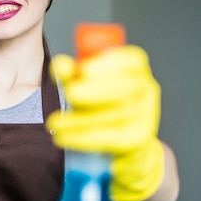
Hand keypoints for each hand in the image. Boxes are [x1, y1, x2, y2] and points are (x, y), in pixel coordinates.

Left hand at [47, 45, 164, 200]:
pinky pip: (109, 138)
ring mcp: (145, 114)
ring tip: (54, 123)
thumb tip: (60, 64)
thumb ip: (72, 74)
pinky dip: (83, 138)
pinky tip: (64, 137)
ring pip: (112, 115)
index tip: (83, 69)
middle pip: (123, 89)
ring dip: (79, 120)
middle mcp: (146, 88)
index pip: (130, 61)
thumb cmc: (102, 103)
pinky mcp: (137, 139)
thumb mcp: (85, 84)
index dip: (107, 65)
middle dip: (94, 91)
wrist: (123, 140)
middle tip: (69, 93)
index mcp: (135, 67)